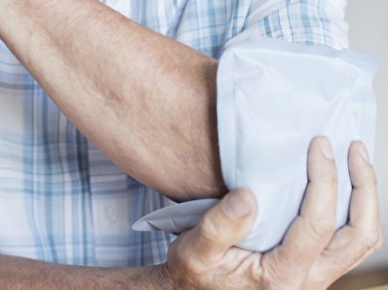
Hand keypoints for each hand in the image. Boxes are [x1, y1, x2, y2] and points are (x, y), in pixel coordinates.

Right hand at [163, 137, 382, 288]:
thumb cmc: (195, 273)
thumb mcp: (193, 251)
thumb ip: (218, 227)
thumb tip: (248, 196)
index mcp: (280, 277)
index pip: (317, 225)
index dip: (324, 181)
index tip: (319, 146)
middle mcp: (307, 281)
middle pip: (359, 236)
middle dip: (363, 187)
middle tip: (353, 148)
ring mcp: (314, 277)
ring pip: (361, 241)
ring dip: (365, 199)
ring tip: (355, 160)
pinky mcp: (313, 269)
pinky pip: (348, 241)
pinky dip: (353, 210)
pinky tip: (340, 185)